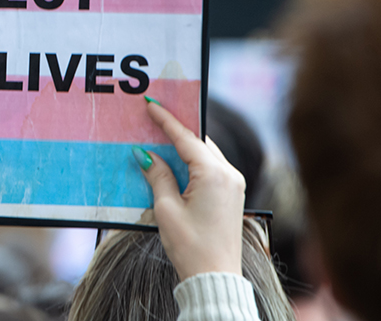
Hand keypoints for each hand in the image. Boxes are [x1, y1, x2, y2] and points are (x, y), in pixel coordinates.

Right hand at [138, 100, 245, 280]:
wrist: (214, 277)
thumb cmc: (190, 246)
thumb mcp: (166, 208)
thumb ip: (158, 176)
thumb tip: (146, 154)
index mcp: (213, 174)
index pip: (186, 138)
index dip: (166, 120)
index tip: (152, 104)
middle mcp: (229, 174)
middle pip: (199, 143)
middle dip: (177, 131)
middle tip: (155, 119)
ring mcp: (234, 185)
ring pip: (206, 154)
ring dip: (185, 147)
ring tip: (162, 140)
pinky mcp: (233, 195)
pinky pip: (212, 169)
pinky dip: (194, 162)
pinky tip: (177, 164)